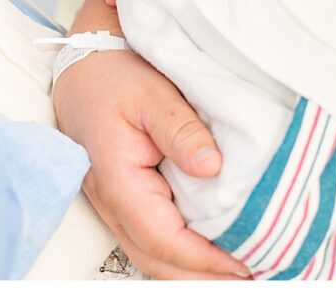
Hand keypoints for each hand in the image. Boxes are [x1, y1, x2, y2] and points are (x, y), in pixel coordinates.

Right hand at [52, 49, 248, 279]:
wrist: (85, 68)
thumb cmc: (114, 78)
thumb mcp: (152, 95)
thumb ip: (181, 131)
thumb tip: (211, 167)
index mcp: (118, 182)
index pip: (163, 238)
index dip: (204, 259)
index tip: (242, 266)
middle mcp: (112, 203)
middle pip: (156, 260)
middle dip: (202, 277)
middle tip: (251, 277)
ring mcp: (116, 205)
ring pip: (152, 255)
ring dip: (191, 271)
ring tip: (236, 272)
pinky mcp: (126, 199)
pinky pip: (152, 239)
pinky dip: (181, 253)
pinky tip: (211, 251)